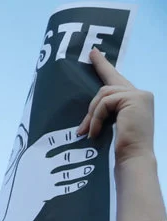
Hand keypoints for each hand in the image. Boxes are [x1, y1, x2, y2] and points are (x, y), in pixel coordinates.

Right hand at [0, 125, 96, 220]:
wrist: (13, 206)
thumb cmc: (20, 182)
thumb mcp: (23, 164)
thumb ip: (37, 153)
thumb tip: (55, 142)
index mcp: (31, 154)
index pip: (52, 140)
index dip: (67, 135)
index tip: (80, 133)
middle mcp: (37, 165)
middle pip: (65, 157)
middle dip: (81, 154)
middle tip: (93, 152)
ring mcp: (42, 180)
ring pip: (68, 172)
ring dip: (81, 169)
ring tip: (90, 167)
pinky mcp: (46, 193)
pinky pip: (66, 187)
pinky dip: (75, 184)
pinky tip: (83, 181)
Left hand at [77, 49, 153, 164]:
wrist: (133, 159)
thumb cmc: (120, 147)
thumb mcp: (110, 124)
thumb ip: (105, 111)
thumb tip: (87, 108)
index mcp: (136, 100)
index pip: (117, 80)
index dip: (104, 66)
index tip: (93, 53)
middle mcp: (141, 94)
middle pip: (110, 83)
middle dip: (97, 81)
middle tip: (88, 77)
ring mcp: (139, 95)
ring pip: (104, 94)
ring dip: (92, 114)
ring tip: (86, 131)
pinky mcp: (134, 98)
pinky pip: (105, 102)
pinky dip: (96, 117)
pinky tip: (94, 132)